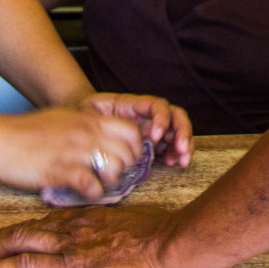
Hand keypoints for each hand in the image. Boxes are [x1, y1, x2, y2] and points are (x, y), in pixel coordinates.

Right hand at [0, 107, 145, 202]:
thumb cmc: (26, 132)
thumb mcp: (63, 119)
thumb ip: (86, 126)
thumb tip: (104, 139)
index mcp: (89, 119)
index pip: (132, 131)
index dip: (134, 149)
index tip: (124, 160)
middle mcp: (86, 133)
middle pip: (128, 153)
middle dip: (124, 169)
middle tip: (109, 177)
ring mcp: (75, 151)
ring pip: (115, 169)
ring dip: (110, 182)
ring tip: (96, 185)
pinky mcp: (61, 171)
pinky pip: (92, 186)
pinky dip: (92, 194)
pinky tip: (82, 192)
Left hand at [0, 205, 192, 267]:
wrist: (173, 245)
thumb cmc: (167, 241)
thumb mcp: (142, 230)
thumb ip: (126, 234)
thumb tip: (127, 244)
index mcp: (93, 219)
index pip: (50, 221)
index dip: (28, 229)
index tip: (15, 236)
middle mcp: (75, 227)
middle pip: (26, 229)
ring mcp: (69, 246)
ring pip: (18, 242)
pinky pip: (24, 266)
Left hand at [77, 93, 193, 166]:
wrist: (84, 117)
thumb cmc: (86, 113)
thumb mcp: (88, 111)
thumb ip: (95, 119)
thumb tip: (101, 132)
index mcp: (134, 104)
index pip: (157, 105)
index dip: (162, 119)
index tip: (155, 137)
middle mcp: (147, 114)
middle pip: (175, 116)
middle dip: (183, 132)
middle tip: (181, 150)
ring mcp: (152, 127)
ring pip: (177, 130)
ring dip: (184, 145)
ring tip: (182, 161)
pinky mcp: (153, 141)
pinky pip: (171, 144)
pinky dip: (176, 153)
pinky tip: (171, 163)